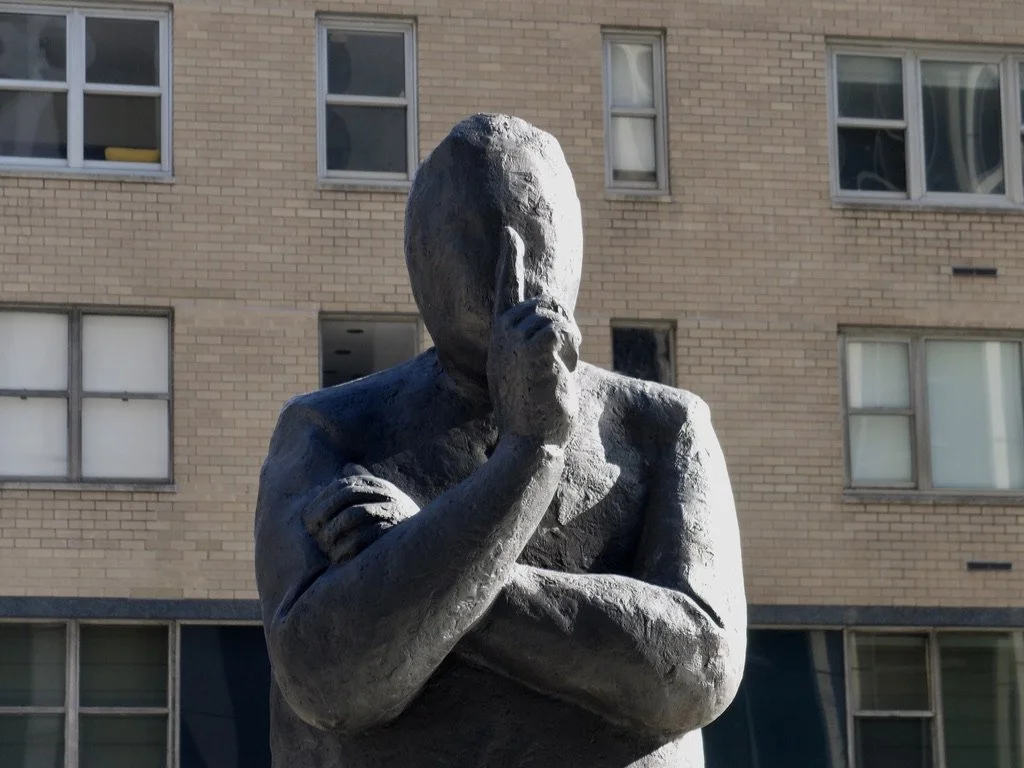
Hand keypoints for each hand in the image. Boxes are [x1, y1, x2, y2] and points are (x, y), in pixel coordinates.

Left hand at [302, 464, 419, 563]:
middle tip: (315, 535)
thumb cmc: (396, 525)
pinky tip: (339, 559)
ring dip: (334, 532)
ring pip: (354, 514)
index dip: (322, 500)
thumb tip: (347, 466)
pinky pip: (365, 537)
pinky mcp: (396, 536)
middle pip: (347, 495)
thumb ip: (363, 485)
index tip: (309, 521)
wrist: (427, 548)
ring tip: (327, 548)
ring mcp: (394, 513)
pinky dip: (347, 548)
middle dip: (326, 514)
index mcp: (380, 486)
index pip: (344, 484)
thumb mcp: (381, 501)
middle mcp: (388, 494)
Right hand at [487, 226, 580, 446]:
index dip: (511, 258)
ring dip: (571, 342)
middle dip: (566, 327)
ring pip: (557, 316)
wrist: (529, 442)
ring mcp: (512, 339)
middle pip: (548, 301)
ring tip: (561, 370)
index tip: (511, 234)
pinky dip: (571, 348)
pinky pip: (561, 330)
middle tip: (564, 361)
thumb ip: (539, 344)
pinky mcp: (530, 349)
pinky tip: (563, 370)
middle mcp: (502, 332)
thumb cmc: (536, 413)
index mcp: (501, 335)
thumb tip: (555, 319)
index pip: (506, 287)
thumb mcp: (533, 372)